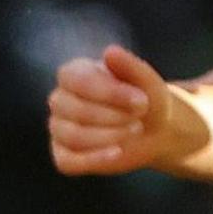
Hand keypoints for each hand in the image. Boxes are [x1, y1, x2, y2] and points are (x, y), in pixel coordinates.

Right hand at [47, 43, 207, 175]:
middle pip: (76, 111)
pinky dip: (95, 159)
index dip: (110, 93)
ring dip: (110, 136)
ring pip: (74, 136)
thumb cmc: (145, 100)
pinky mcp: (64, 156)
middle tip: (139, 117)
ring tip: (134, 131)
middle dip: (114, 116)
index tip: (141, 100)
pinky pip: (69, 162)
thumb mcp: (146, 80)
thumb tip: (110, 52)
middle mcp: (60, 100)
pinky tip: (118, 153)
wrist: (153, 130)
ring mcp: (59, 129)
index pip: (78, 82)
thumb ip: (129, 65)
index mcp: (73, 74)